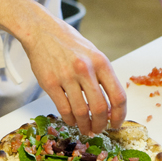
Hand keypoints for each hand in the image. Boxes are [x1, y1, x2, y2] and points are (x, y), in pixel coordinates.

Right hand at [21, 16, 126, 135]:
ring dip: (84, 125)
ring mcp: (66, 76)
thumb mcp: (93, 53)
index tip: (116, 123)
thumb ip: (102, 76)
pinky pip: (64, 109)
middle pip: (100, 108)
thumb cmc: (69, 42)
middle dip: (101, 124)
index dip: (119, 115)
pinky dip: (70, 120)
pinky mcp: (49, 83)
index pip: (118, 96)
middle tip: (99, 129)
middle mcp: (85, 69)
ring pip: (81, 112)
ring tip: (85, 128)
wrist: (42, 31)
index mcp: (101, 62)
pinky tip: (71, 121)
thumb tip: (111, 105)